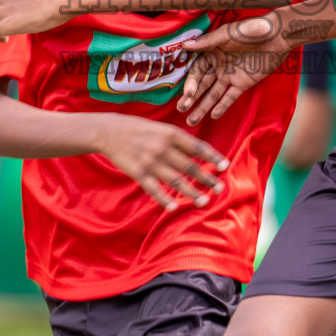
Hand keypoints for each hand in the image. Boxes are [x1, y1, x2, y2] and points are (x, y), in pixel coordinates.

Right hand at [93, 113, 229, 211]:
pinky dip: (164, 199)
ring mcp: (150, 162)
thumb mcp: (161, 128)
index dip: (212, 157)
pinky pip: (154, 189)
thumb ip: (178, 140)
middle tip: (220, 189)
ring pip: (175, 180)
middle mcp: (163, 148)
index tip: (225, 166)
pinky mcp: (138, 173)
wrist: (110, 131)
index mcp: (170, 134)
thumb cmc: (139, 129)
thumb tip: (200, 152)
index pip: (197, 147)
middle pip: (190, 167)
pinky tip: (174, 207)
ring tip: (204, 202)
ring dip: (191, 192)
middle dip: (206, 179)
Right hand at [178, 14, 293, 125]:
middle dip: (192, 98)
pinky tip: (213, 116)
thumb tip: (184, 45)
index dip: (191, 83)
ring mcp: (230, 76)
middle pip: (202, 85)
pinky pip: (230, 96)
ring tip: (192, 121)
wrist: (277, 35)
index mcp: (211, 52)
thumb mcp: (227, 33)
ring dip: (203, 107)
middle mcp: (218, 65)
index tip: (187, 94)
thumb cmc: (251, 29)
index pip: (197, 71)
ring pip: (214, 94)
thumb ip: (207, 42)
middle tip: (182, 110)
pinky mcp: (243, 83)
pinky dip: (222, 106)